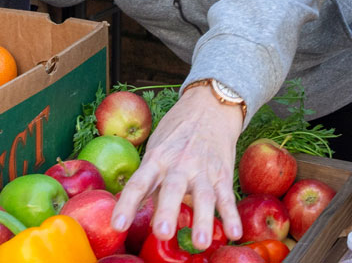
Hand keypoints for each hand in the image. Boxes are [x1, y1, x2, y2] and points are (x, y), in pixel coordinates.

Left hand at [112, 85, 243, 247]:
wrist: (207, 107)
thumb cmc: (175, 134)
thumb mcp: (157, 150)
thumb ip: (152, 182)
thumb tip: (141, 213)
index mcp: (156, 159)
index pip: (138, 183)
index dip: (127, 204)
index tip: (117, 226)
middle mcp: (178, 164)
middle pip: (171, 188)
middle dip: (167, 211)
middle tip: (162, 233)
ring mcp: (202, 169)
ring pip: (203, 196)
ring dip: (203, 219)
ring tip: (202, 243)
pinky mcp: (222, 174)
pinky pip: (227, 197)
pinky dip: (231, 215)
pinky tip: (234, 232)